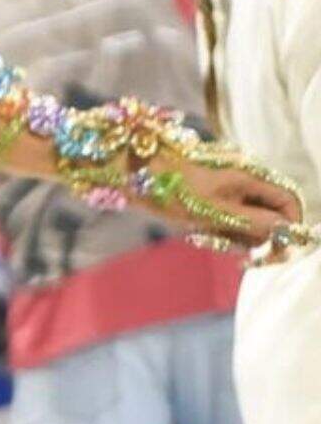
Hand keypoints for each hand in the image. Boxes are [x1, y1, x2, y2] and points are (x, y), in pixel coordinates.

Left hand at [160, 159, 304, 248]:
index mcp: (251, 176)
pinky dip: (220, 230)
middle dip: (257, 236)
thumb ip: (254, 222)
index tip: (274, 250)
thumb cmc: (174, 188)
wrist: (134, 172)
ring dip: (236, 235)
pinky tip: (200, 232)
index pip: (289, 201)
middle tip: (237, 251)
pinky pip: (228, 219)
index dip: (289, 227)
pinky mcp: (212, 196)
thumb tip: (285, 232)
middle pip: (271, 214)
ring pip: (249, 220)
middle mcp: (245, 179)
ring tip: (209, 235)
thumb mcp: (216, 211)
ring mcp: (229, 187)